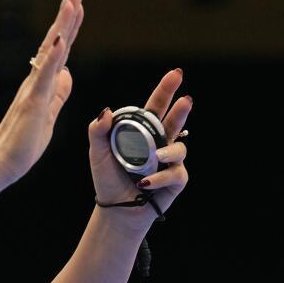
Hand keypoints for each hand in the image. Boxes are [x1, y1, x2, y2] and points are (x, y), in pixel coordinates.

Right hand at [0, 0, 83, 181]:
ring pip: (50, 51)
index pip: (60, 51)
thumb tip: (68, 73)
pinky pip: (44, 75)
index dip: (69, 28)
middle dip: (66, 17)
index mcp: (42, 84)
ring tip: (70, 2)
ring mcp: (34, 89)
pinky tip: (60, 40)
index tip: (77, 5)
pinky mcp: (33, 101)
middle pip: (55, 43)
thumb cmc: (22, 143)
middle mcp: (36, 81)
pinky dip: (53, 56)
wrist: (1, 162)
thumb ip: (58, 94)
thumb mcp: (48, 114)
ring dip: (61, 26)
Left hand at [88, 69, 191, 224]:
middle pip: (175, 120)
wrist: (115, 209)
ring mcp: (170, 160)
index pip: (156, 107)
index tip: (175, 73)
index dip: (166, 90)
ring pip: (179, 147)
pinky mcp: (176, 179)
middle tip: (186, 98)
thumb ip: (98, 131)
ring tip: (157, 156)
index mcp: (142, 131)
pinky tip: (146, 183)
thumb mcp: (97, 153)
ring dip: (168, 151)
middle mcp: (160, 142)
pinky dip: (159, 177)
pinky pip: (174, 173)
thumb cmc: (107, 178)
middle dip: (182, 108)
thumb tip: (107, 110)